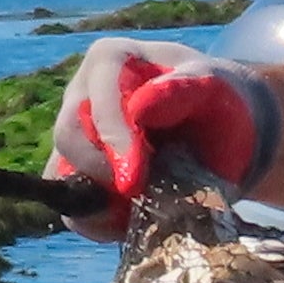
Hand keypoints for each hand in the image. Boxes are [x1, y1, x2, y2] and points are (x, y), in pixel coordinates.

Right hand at [48, 38, 281, 204]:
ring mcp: (75, 136)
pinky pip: (72, 208)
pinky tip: (136, 217)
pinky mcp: (76, 175)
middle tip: (144, 193)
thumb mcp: (214, 90)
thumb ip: (183, 91)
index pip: (97, 100)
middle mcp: (81, 94)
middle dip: (103, 173)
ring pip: (63, 177)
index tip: (134, 179)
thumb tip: (141, 106)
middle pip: (69, 138)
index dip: (113, 140)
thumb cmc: (217, 104)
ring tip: (146, 205)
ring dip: (101, 202)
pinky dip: (102, 223)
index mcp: (109, 60)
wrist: (220, 134)